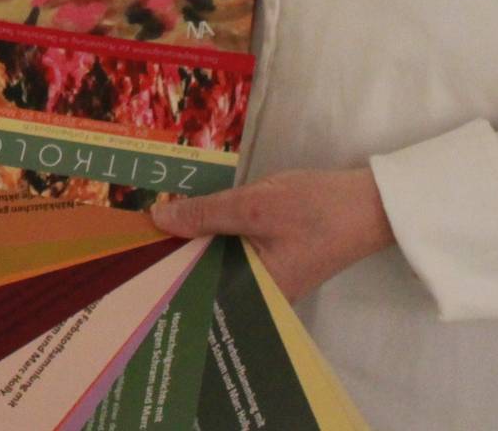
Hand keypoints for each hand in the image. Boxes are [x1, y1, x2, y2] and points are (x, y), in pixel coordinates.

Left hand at [151, 167, 395, 301]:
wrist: (369, 202)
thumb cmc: (317, 210)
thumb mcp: (255, 206)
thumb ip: (206, 213)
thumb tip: (158, 219)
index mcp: (255, 295)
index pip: (198, 292)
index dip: (163, 275)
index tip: (128, 259)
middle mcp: (258, 295)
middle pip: (204, 278)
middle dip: (173, 259)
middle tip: (129, 241)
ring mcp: (266, 278)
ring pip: (216, 263)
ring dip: (192, 244)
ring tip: (149, 229)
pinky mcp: (271, 260)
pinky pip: (232, 251)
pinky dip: (213, 236)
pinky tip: (188, 220)